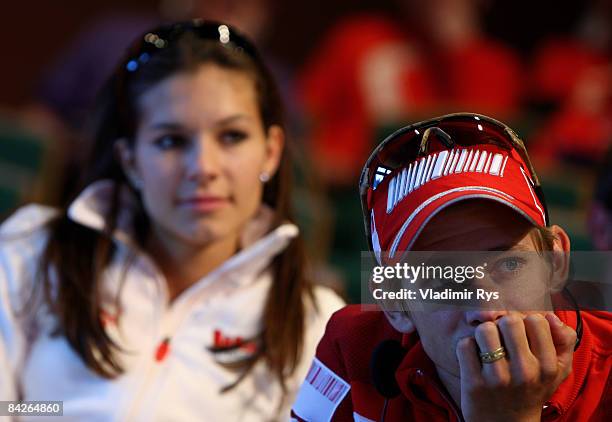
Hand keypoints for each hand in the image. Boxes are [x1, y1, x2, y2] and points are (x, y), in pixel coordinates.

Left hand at [456, 312, 576, 421]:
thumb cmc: (531, 390)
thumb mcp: (557, 370)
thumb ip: (564, 341)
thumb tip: (550, 316)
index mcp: (548, 367)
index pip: (536, 320)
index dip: (524, 321)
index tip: (519, 334)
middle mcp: (525, 372)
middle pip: (509, 321)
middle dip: (502, 325)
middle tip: (501, 339)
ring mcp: (498, 379)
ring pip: (485, 330)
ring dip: (482, 334)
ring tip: (486, 347)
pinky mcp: (474, 384)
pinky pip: (465, 345)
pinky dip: (466, 347)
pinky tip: (473, 358)